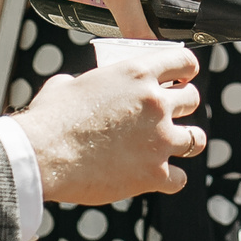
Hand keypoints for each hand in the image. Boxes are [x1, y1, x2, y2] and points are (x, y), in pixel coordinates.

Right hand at [18, 43, 203, 204]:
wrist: (44, 155)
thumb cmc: (51, 118)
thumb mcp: (69, 84)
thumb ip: (89, 81)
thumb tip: (84, 85)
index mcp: (137, 74)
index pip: (183, 61)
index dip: (185, 69)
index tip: (182, 78)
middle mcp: (156, 104)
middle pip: (192, 99)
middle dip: (182, 105)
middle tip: (168, 114)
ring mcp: (160, 140)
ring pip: (196, 139)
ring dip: (185, 141)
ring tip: (169, 146)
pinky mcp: (155, 173)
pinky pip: (179, 178)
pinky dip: (169, 178)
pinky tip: (156, 177)